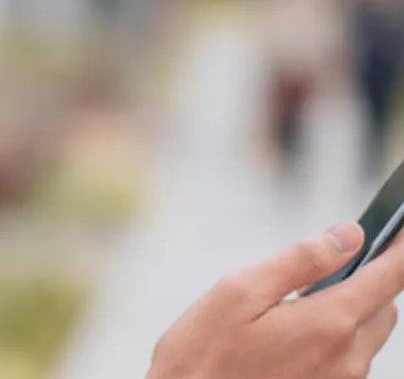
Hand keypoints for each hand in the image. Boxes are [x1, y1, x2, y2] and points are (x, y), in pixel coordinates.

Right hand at [148, 222, 403, 378]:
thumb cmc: (203, 356)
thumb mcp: (239, 291)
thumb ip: (300, 260)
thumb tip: (349, 235)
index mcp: (329, 324)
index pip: (388, 277)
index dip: (399, 248)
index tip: (399, 228)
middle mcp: (347, 359)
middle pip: (383, 307)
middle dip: (367, 281)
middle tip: (327, 266)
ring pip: (366, 336)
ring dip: (348, 312)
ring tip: (295, 305)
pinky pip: (347, 359)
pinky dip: (332, 338)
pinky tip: (289, 337)